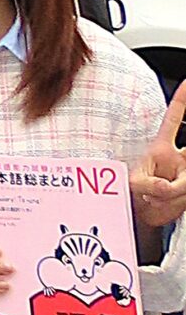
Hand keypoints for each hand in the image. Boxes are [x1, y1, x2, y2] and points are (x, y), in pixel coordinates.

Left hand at [130, 80, 185, 234]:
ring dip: (173, 191)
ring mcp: (185, 173)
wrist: (142, 213)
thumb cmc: (135, 190)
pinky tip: (164, 202)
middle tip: (173, 175)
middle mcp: (178, 158)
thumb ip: (150, 184)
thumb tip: (165, 186)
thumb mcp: (135, 183)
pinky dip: (176, 200)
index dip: (181, 101)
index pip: (173, 119)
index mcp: (161, 147)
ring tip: (155, 195)